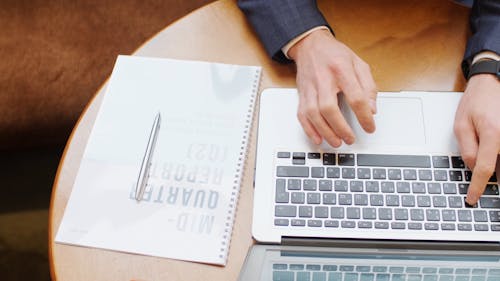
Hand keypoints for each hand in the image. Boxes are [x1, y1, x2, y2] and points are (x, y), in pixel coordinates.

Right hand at [288, 29, 376, 146]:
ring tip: (337, 141)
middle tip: (350, 138)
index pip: (355, 97)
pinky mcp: (302, 94)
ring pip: (313, 114)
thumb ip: (368, 86)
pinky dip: (309, 129)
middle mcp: (323, 79)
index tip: (370, 126)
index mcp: (341, 70)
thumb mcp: (359, 63)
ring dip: (325, 131)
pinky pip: (302, 114)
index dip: (364, 115)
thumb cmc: (334, 54)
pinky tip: (318, 138)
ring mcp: (310, 88)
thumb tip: (371, 109)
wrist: (310, 45)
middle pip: (329, 108)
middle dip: (340, 127)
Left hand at [454, 74, 499, 204]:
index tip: (472, 198)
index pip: (484, 169)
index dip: (477, 187)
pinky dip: (499, 161)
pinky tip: (495, 163)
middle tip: (480, 184)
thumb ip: (467, 149)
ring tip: (487, 159)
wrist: (493, 84)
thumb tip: (472, 169)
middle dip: (492, 178)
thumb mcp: (461, 125)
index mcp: (493, 134)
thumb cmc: (477, 101)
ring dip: (497, 168)